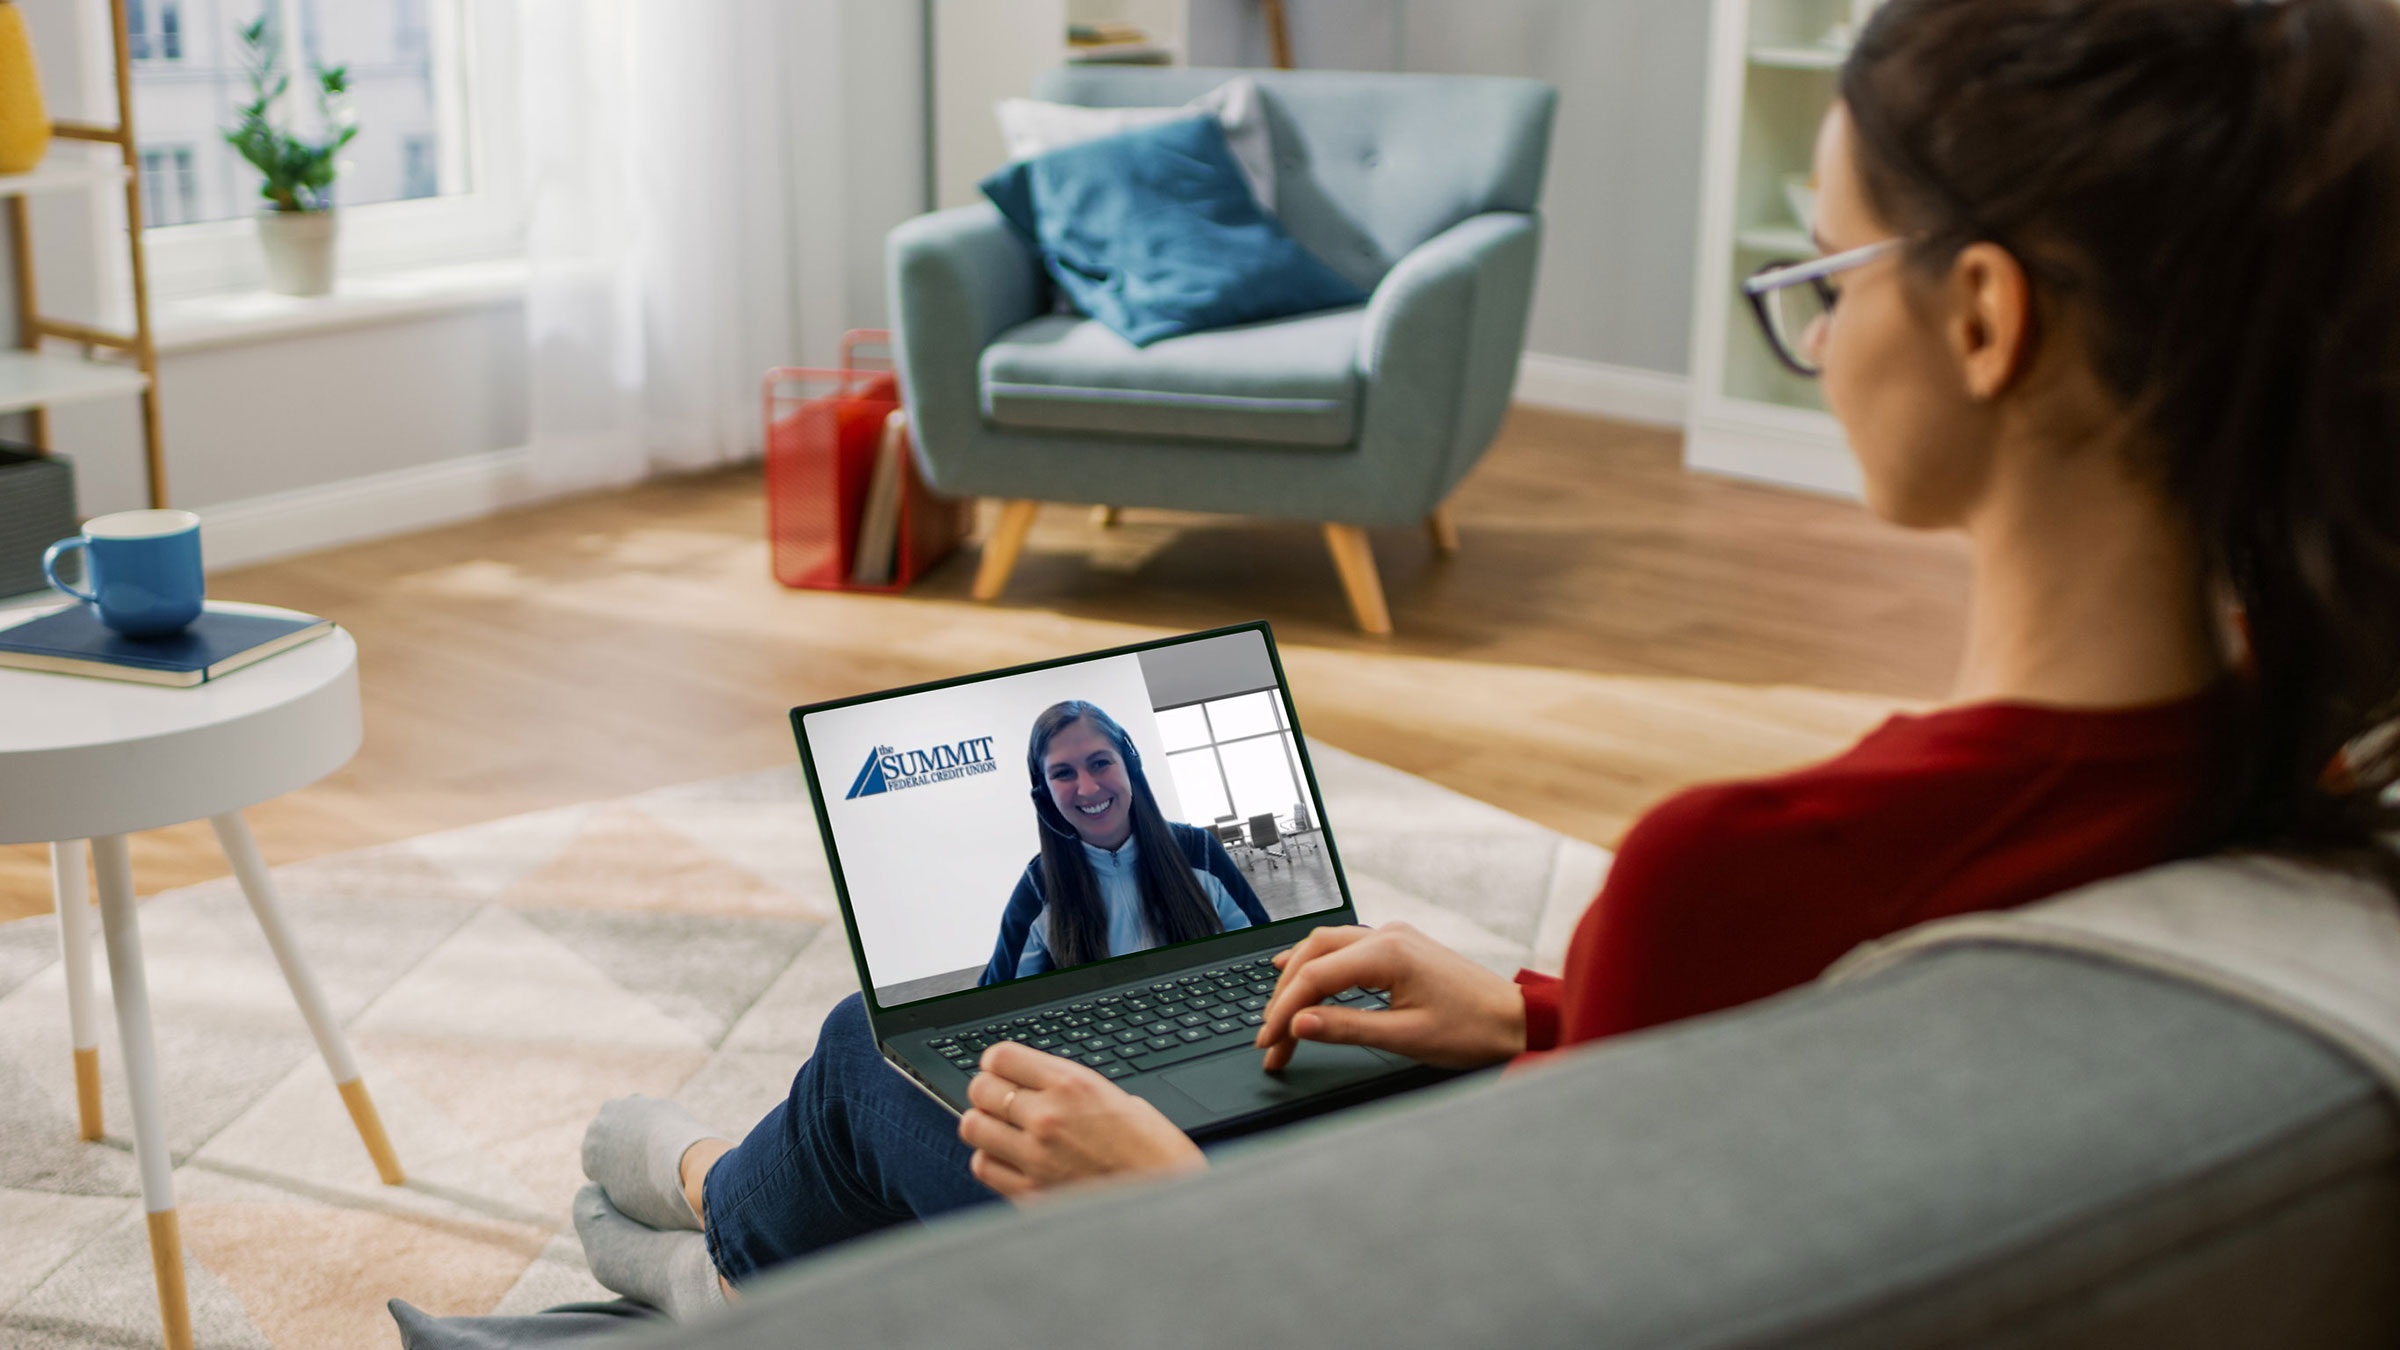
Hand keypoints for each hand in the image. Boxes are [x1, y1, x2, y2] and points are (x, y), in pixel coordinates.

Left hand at [960, 1043, 1204, 1200]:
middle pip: (979, 1089)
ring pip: (973, 1127)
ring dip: (985, 1125)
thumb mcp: (1121, 1100)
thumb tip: (1039, 1086)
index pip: (1000, 1057)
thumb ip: (1073, 1090)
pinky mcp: (1030, 1193)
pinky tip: (1011, 1159)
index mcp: (1073, 1086)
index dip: (998, 1061)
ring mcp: (1035, 1158)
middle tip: (1002, 1099)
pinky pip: (985, 1167)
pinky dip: (992, 1160)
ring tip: (1003, 1130)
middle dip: (988, 1091)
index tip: (1002, 1069)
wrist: (1169, 1204)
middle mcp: (1048, 1117)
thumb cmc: (1156, 1153)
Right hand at [1254, 921, 1526, 1071]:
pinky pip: (1345, 946)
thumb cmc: (1472, 1030)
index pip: (1314, 977)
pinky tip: (1300, 971)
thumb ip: (1346, 1028)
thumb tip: (1299, 1025)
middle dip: (1283, 996)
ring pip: (1325, 946)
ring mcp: (1394, 937)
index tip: (1268, 1042)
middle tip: (1268, 1037)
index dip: (1283, 1011)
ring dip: (1298, 978)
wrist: (1516, 1019)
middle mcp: (1386, 936)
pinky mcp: (1400, 947)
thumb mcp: (1405, 1037)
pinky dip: (1318, 963)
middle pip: (1312, 955)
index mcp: (1387, 954)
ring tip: (1276, 1013)